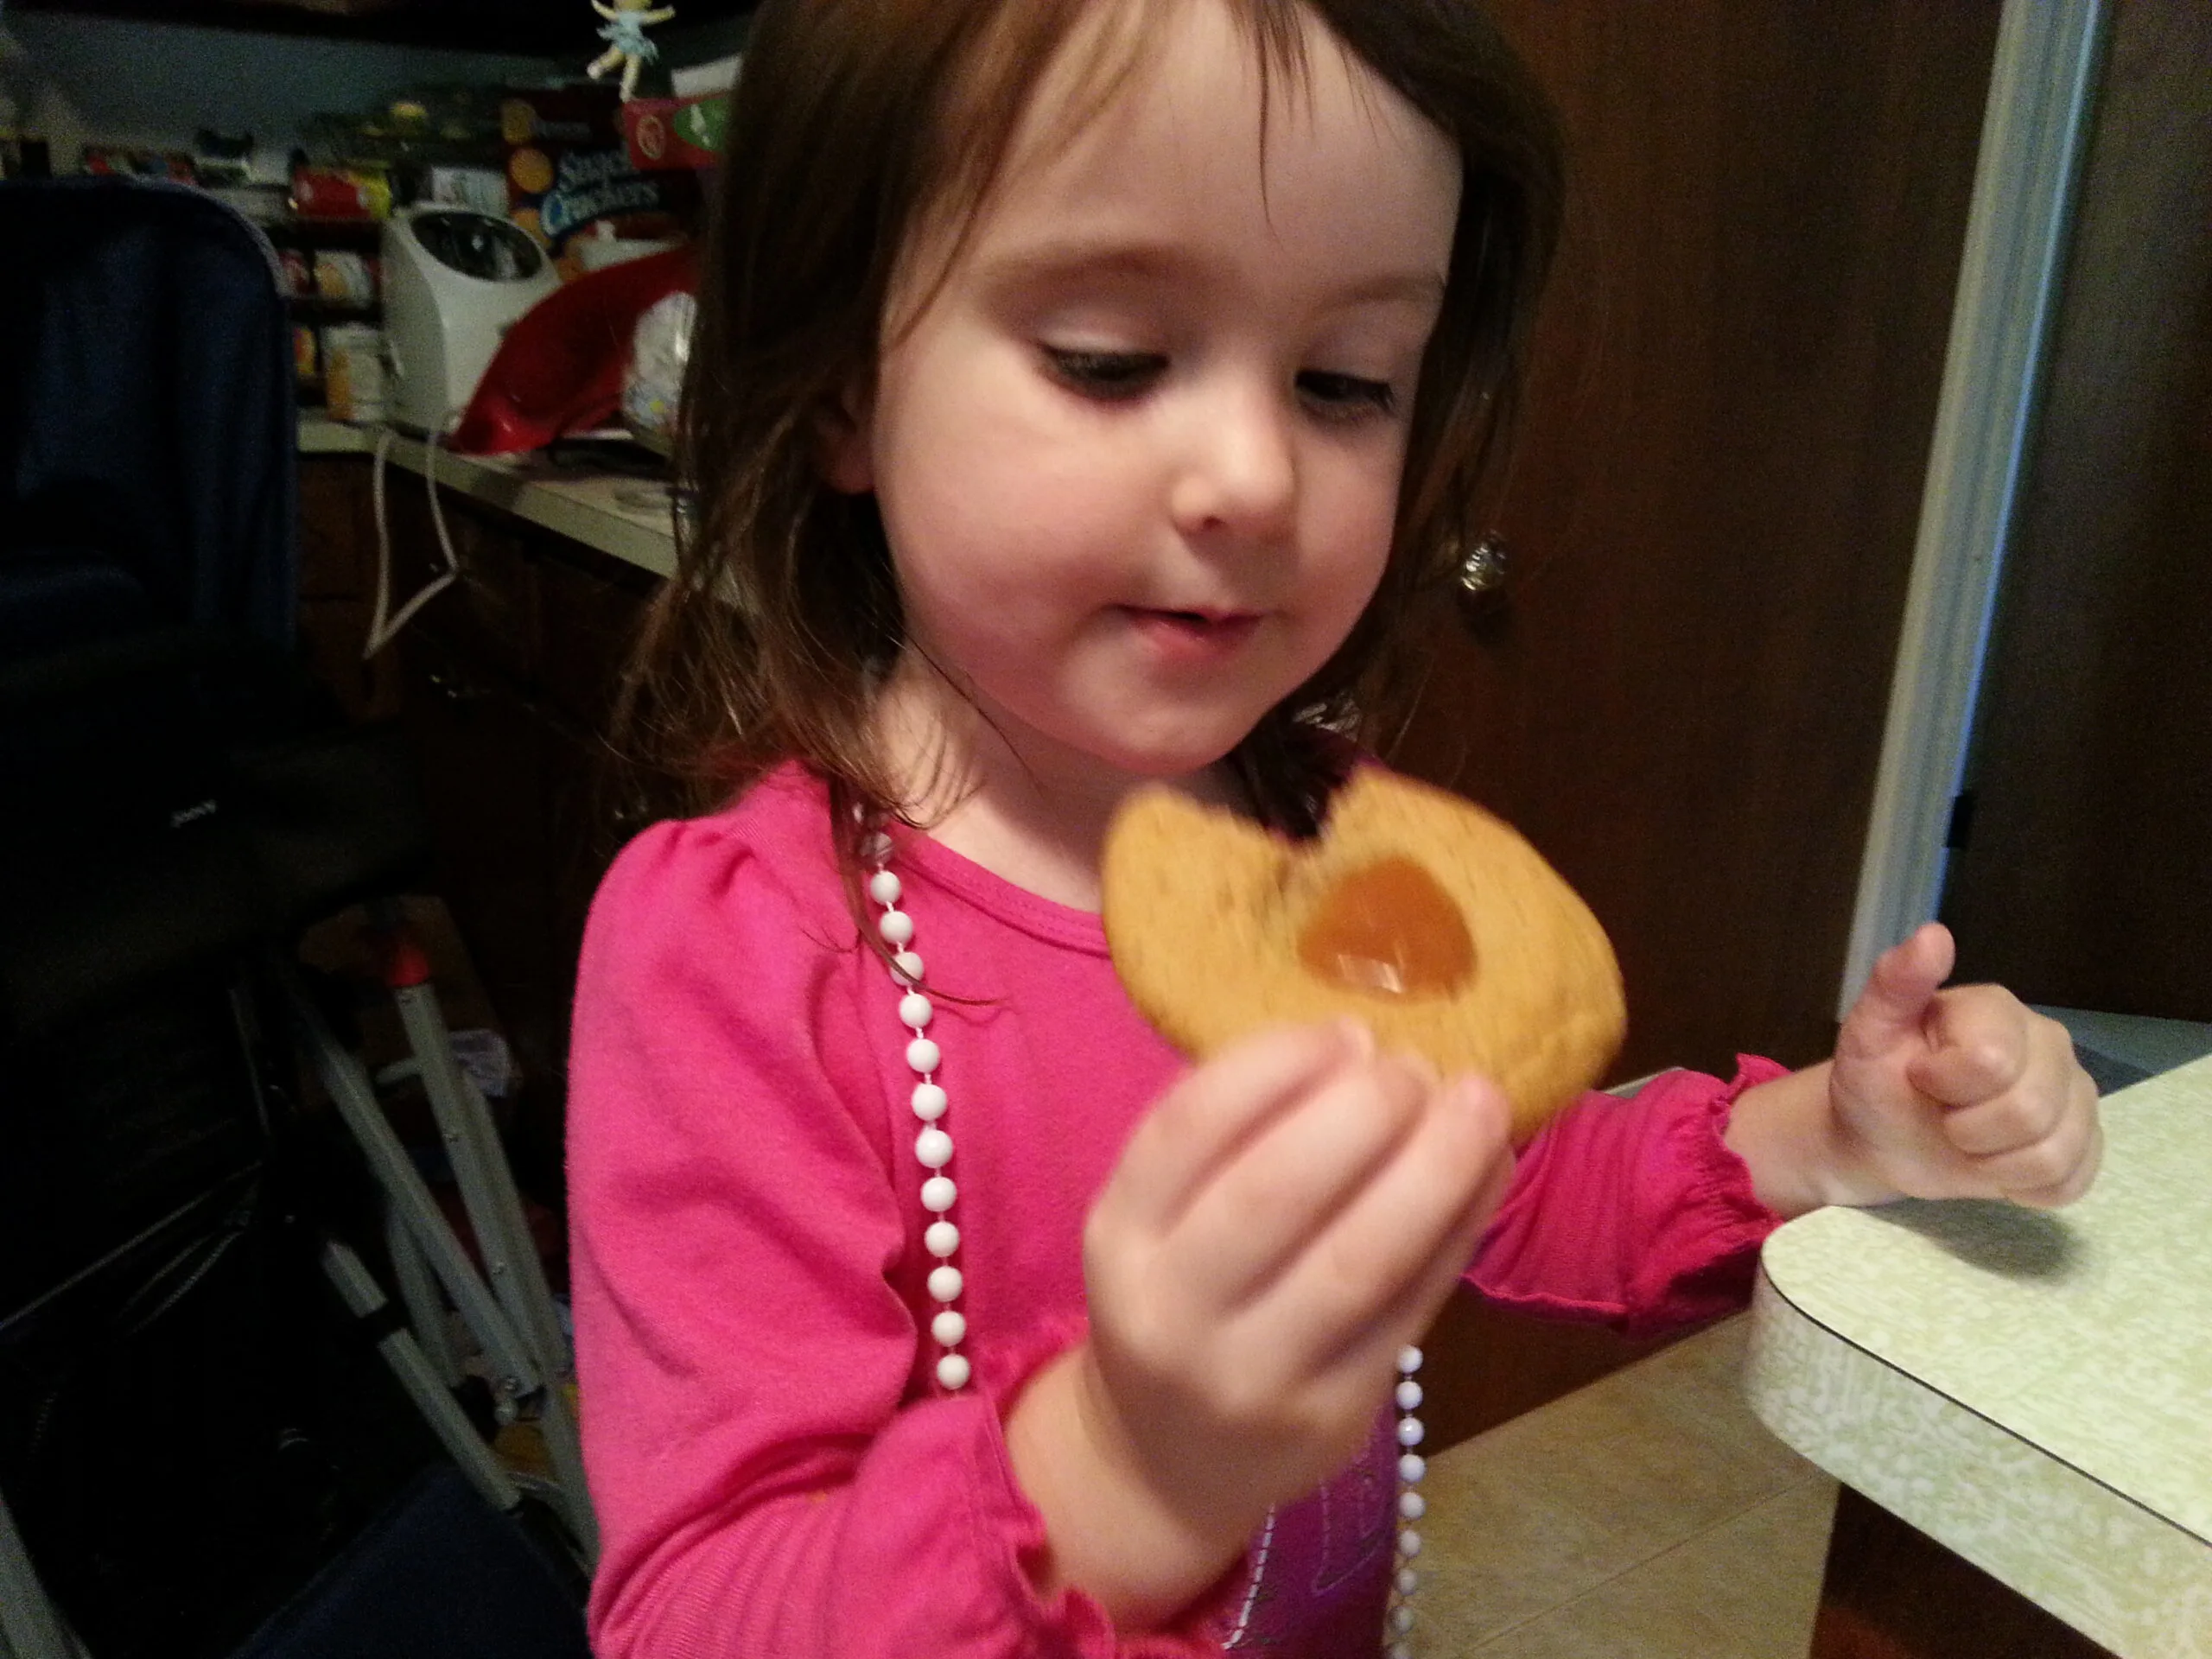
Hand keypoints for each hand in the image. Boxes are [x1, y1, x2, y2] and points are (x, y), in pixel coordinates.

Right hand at [1005, 1021, 1513, 1626]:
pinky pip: (1411, 1310)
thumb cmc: (1177, 1297)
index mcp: (1118, 1236)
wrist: (1163, 1462)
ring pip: (1359, 1260)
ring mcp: (1252, 1374)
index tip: (1346, 1030)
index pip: (1187, 1129)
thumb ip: (1230, 1140)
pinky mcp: (1332, 1417)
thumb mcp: (1157, 1220)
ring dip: (1434, 1168)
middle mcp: (1171, 1309)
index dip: (1275, 1065)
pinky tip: (1487, 1171)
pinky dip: (1459, 1230)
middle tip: (1415, 1066)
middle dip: (1362, 1112)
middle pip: (1274, 1192)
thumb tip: (1360, 1045)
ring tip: (1478, 1104)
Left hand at [1824, 923, 2101, 1207]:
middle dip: (1967, 1131)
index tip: (1920, 1078)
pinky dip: (2022, 1188)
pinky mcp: (2083, 1143)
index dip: (1944, 1085)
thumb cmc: (1876, 1080)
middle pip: (2028, 1112)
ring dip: (1992, 1164)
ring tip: (1966, 1143)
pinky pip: (2070, 1181)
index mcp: (1999, 1010)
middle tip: (1942, 1118)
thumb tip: (1933, 934)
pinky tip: (1996, 1166)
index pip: (1991, 1063)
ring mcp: (2074, 1094)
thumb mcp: (1868, 1031)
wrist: (1884, 1138)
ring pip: (2053, 1153)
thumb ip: (1896, 982)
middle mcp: (2049, 1044)